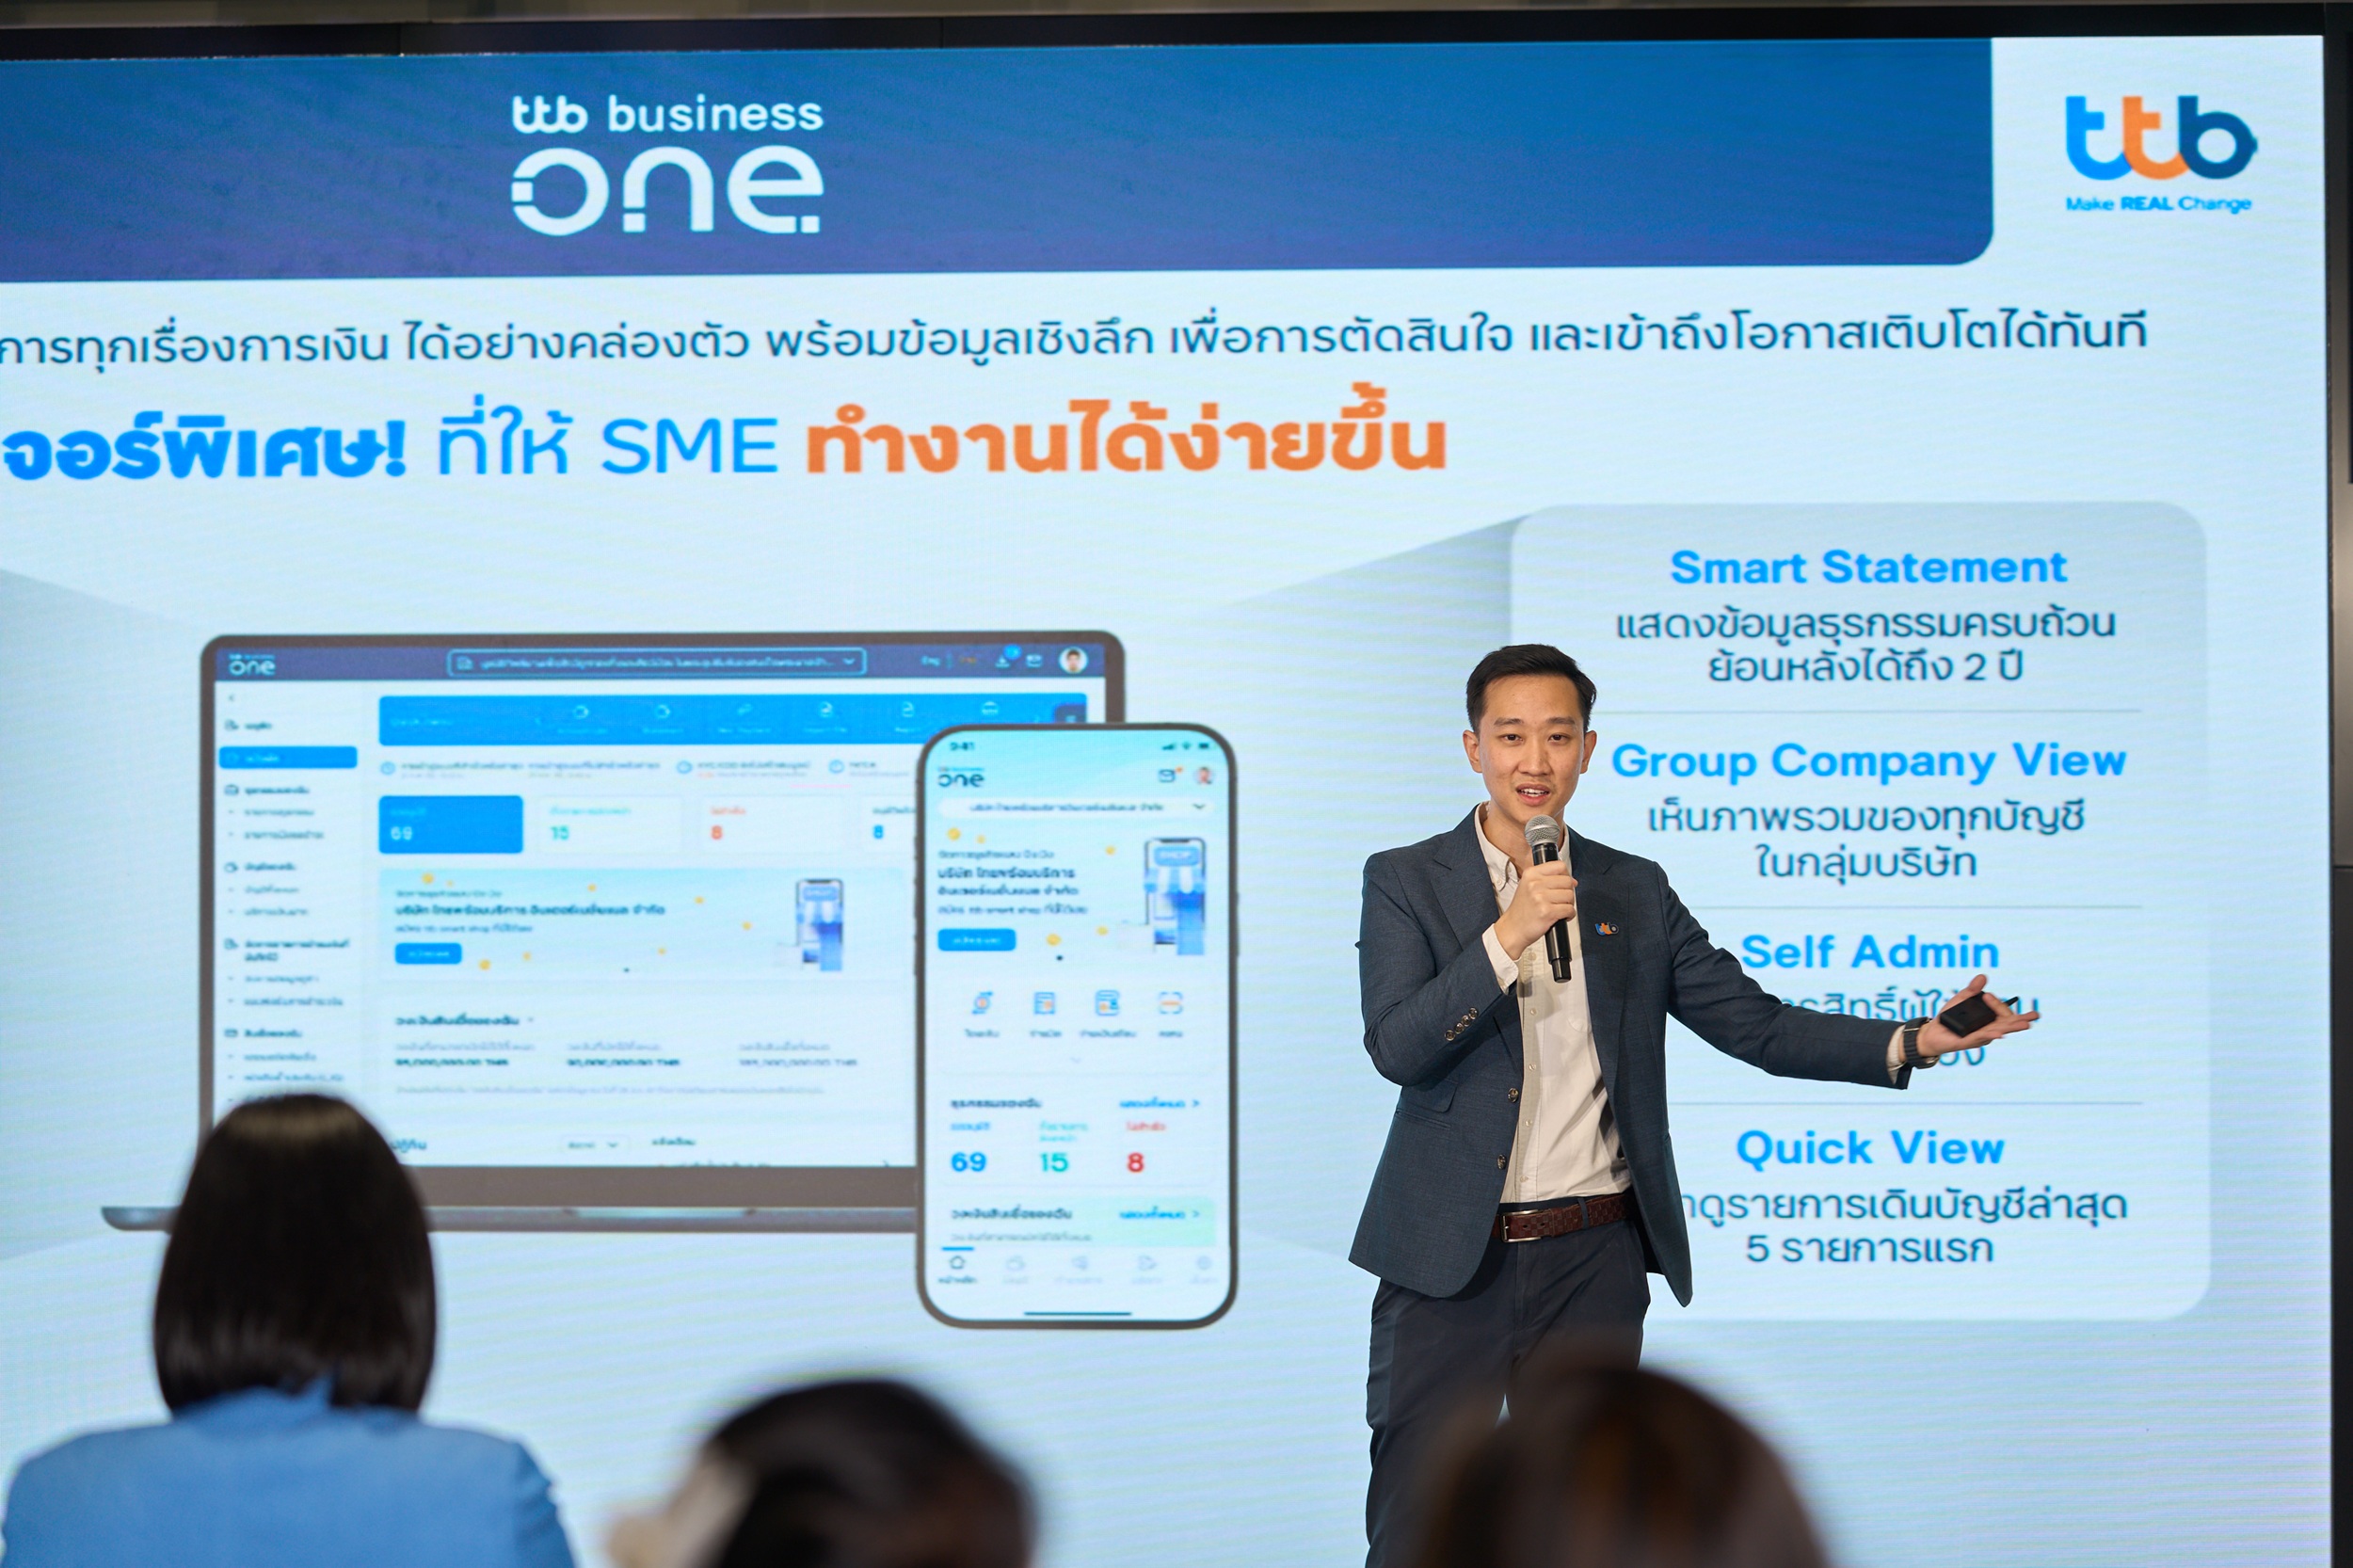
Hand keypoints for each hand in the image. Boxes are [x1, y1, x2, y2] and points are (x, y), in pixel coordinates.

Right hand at [1494, 860, 1576, 959]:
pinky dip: (1569, 915)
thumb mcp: (1528, 886)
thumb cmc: (1521, 910)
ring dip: (1569, 904)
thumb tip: (1572, 881)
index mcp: (1530, 874)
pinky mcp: (1547, 912)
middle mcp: (1535, 883)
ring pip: (1570, 895)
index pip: (1559, 866)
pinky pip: (1569, 909)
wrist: (1512, 929)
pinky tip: (1561, 916)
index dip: (1566, 875)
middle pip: (1567, 881)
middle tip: (1561, 900)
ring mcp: (1541, 897)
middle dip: (1568, 892)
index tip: (1565, 883)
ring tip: (1559, 908)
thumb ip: (1548, 879)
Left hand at [1917, 974, 2039, 1057]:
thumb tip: (1983, 976)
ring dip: (2011, 1028)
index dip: (1997, 1003)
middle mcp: (1989, 1029)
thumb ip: (1972, 989)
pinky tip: (1999, 1033)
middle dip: (2020, 1020)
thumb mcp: (1961, 999)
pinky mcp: (1968, 1042)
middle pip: (2006, 1023)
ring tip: (2025, 1025)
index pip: (2001, 1012)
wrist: (1933, 1031)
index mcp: (1990, 1019)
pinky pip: (1980, 1038)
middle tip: (2034, 1016)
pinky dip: (1990, 1034)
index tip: (1987, 995)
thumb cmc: (1950, 1017)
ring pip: (1998, 1031)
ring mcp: (1980, 1037)